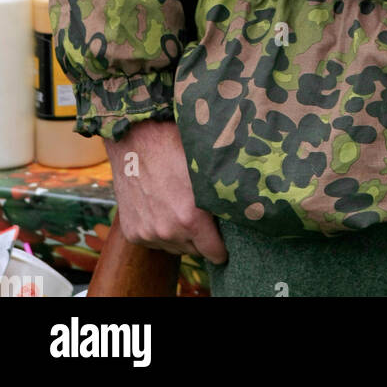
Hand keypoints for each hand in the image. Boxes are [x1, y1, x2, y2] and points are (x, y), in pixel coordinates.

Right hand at [105, 118, 226, 263]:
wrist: (135, 139)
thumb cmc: (176, 146)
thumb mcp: (206, 168)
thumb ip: (222, 195)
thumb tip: (247, 207)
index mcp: (191, 217)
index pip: (215, 253)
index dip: (222, 247)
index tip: (225, 240)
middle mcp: (168, 231)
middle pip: (194, 250)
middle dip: (201, 237)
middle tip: (202, 216)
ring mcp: (147, 234)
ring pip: (174, 246)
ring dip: (179, 235)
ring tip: (180, 208)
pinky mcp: (132, 233)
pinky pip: (154, 241)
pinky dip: (160, 231)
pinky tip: (162, 208)